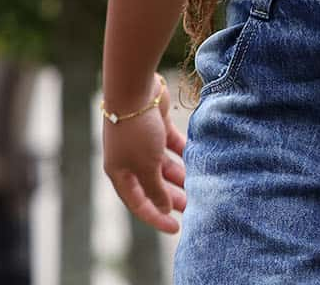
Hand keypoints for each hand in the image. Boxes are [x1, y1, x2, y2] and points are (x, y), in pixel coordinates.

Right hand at [101, 78, 187, 233]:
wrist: (135, 90)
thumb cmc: (136, 131)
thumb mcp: (147, 166)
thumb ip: (156, 188)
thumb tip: (164, 207)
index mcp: (119, 174)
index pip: (138, 203)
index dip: (156, 217)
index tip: (175, 228)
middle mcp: (129, 159)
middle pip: (153, 185)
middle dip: (171, 197)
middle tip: (192, 208)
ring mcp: (143, 142)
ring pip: (164, 166)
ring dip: (180, 176)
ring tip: (200, 186)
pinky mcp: (156, 126)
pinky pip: (172, 145)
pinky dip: (184, 153)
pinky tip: (199, 158)